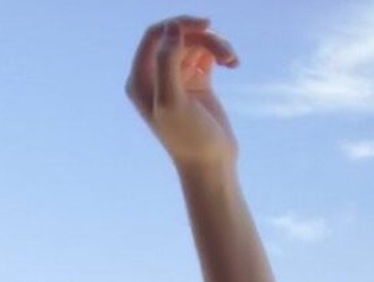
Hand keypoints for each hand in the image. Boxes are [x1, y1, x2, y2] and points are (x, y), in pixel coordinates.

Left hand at [125, 15, 239, 172]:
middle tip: (224, 52)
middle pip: (178, 36)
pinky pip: (207, 53)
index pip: (155, 36)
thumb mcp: (172, 101)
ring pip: (195, 42)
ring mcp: (177, 78)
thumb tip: (173, 27)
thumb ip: (167, 62)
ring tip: (231, 60)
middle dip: (202, 38)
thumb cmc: (188, 138)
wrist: (210, 165)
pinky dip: (221, 53)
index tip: (204, 26)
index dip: (178, 25)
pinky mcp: (197, 82)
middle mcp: (155, 77)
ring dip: (215, 44)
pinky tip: (233, 63)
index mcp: (140, 81)